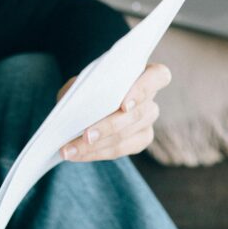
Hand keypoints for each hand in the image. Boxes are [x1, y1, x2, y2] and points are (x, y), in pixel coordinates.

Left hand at [56, 62, 171, 161]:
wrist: (86, 103)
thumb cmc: (89, 86)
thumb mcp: (82, 81)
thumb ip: (82, 87)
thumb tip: (75, 105)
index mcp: (144, 74)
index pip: (158, 77)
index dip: (143, 90)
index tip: (124, 105)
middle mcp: (150, 98)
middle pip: (138, 114)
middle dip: (109, 127)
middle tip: (86, 136)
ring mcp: (147, 121)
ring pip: (126, 136)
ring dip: (96, 145)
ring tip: (69, 150)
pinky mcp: (140, 140)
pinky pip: (120, 150)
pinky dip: (95, 153)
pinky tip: (77, 154)